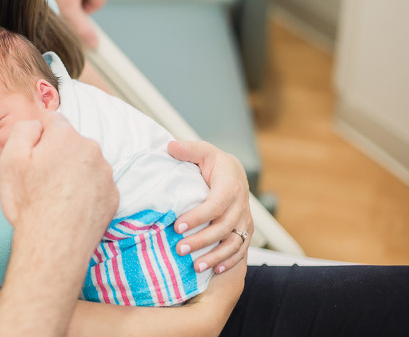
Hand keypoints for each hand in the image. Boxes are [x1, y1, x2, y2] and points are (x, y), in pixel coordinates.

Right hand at [0, 113, 117, 254]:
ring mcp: (105, 174)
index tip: (31, 157)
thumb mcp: (10, 159)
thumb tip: (37, 124)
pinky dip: (85, 191)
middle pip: (70, 142)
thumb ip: (24, 129)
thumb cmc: (29, 204)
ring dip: (72, 172)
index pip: (52, 121)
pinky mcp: (112, 196)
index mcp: (66, 136)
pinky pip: (96, 184)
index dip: (38, 138)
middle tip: (40, 180)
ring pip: (84, 163)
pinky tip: (69, 207)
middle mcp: (92, 150)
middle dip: (57, 154)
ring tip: (55, 196)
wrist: (53, 246)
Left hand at [168, 141, 252, 273]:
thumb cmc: (214, 162)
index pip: (216, 204)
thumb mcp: (202, 151)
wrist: (235, 172)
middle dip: (201, 240)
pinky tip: (215, 270)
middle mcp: (241, 205)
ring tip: (195, 266)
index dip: (198, 216)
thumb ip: (187, 149)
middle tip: (179, 248)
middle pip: (223, 227)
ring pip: (233, 243)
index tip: (177, 225)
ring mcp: (245, 220)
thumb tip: (170, 145)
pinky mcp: (246, 231)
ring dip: (215, 256)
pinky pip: (241, 250)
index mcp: (230, 186)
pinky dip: (230, 261)